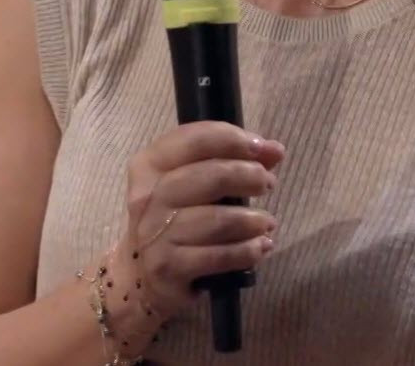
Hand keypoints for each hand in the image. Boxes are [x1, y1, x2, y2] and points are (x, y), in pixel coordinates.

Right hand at [120, 121, 284, 325]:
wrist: (139, 275)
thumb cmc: (176, 217)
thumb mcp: (195, 183)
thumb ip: (232, 160)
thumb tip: (275, 150)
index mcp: (150, 164)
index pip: (195, 139)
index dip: (233, 139)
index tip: (262, 148)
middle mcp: (147, 197)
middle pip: (209, 175)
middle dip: (247, 176)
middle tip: (268, 184)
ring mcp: (154, 234)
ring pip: (215, 220)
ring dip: (250, 220)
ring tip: (268, 222)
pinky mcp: (167, 269)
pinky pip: (217, 257)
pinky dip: (246, 251)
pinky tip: (260, 246)